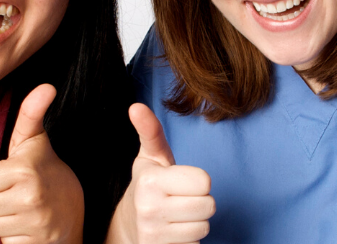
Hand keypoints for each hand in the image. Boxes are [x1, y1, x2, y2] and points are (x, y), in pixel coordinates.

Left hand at [0, 84, 84, 243]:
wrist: (76, 212)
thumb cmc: (48, 173)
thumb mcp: (35, 142)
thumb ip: (32, 113)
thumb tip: (46, 86)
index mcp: (24, 170)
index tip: (8, 177)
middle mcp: (30, 197)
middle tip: (14, 193)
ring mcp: (34, 223)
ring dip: (2, 219)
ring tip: (20, 208)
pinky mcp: (35, 243)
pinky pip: (4, 242)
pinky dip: (13, 236)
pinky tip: (26, 225)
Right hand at [113, 103, 213, 243]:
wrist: (128, 226)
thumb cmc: (148, 185)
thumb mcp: (150, 157)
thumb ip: (150, 132)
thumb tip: (136, 106)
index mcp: (150, 182)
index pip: (204, 182)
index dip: (198, 181)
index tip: (182, 182)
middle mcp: (150, 210)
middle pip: (208, 206)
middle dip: (200, 202)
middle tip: (181, 199)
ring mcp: (154, 235)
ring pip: (204, 228)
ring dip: (196, 222)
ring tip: (177, 215)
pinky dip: (189, 240)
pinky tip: (174, 232)